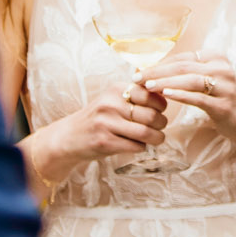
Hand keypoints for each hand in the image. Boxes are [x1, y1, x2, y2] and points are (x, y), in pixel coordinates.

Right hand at [27, 81, 167, 188]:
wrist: (69, 137)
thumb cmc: (98, 118)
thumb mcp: (112, 99)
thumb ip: (135, 96)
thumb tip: (166, 95)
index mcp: (115, 89)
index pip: (150, 95)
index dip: (161, 105)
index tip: (160, 111)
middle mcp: (110, 104)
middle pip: (152, 115)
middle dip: (162, 124)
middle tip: (160, 128)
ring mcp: (106, 123)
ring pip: (146, 132)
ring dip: (156, 138)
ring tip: (156, 139)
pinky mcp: (105, 142)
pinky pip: (136, 146)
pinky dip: (142, 147)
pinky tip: (139, 145)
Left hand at [139, 52, 235, 143]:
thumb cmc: (220, 98)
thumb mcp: (207, 79)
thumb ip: (186, 72)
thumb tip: (152, 69)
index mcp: (217, 57)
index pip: (182, 57)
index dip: (160, 63)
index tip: (140, 70)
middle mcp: (222, 68)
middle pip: (184, 66)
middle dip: (157, 72)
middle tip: (137, 77)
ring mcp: (225, 86)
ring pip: (190, 80)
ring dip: (166, 82)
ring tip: (148, 86)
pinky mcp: (224, 105)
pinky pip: (198, 98)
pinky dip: (180, 95)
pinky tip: (165, 95)